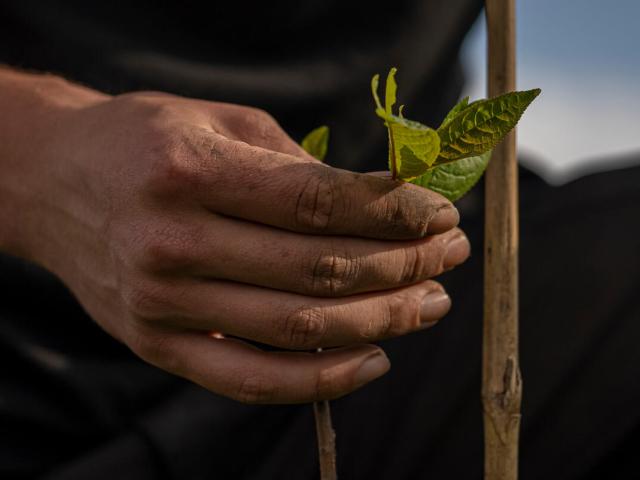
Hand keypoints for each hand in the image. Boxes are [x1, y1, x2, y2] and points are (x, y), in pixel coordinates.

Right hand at [17, 90, 469, 403]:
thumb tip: (385, 203)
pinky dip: (321, 380)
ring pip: (299, 328)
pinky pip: (252, 379)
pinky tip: (372, 359)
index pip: (319, 203)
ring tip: (429, 305)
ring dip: (381, 321)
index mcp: (190, 172)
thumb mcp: (220, 124)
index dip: (394, 212)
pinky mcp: (158, 346)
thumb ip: (300, 167)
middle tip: (449, 257)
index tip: (440, 215)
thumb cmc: (144, 142)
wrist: (54, 184)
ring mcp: (163, 304)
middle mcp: (173, 242)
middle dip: (402, 265)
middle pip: (319, 269)